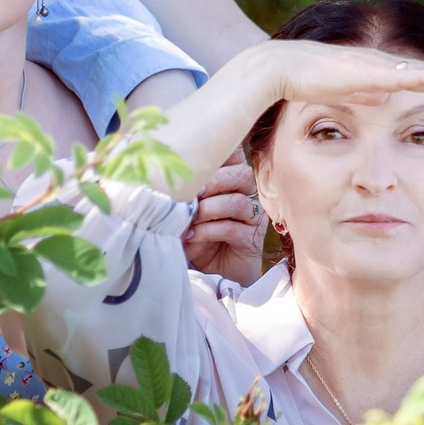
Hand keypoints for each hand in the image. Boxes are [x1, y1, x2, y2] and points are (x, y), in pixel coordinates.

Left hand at [185, 156, 266, 284]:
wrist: (211, 272)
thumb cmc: (198, 236)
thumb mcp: (189, 211)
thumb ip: (187, 194)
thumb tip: (170, 182)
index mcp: (233, 180)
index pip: (235, 155)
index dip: (222, 152)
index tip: (198, 159)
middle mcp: (248, 195)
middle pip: (242, 174)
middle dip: (215, 181)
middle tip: (195, 193)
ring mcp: (253, 217)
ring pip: (238, 202)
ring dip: (210, 209)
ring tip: (191, 219)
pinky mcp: (251, 240)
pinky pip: (232, 228)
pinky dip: (208, 231)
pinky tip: (192, 236)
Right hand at [255, 39, 423, 110]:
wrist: (280, 68)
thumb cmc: (303, 82)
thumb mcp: (341, 95)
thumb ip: (362, 96)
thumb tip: (382, 103)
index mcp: (378, 73)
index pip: (419, 76)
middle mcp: (384, 66)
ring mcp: (379, 67)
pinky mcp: (372, 73)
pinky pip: (410, 77)